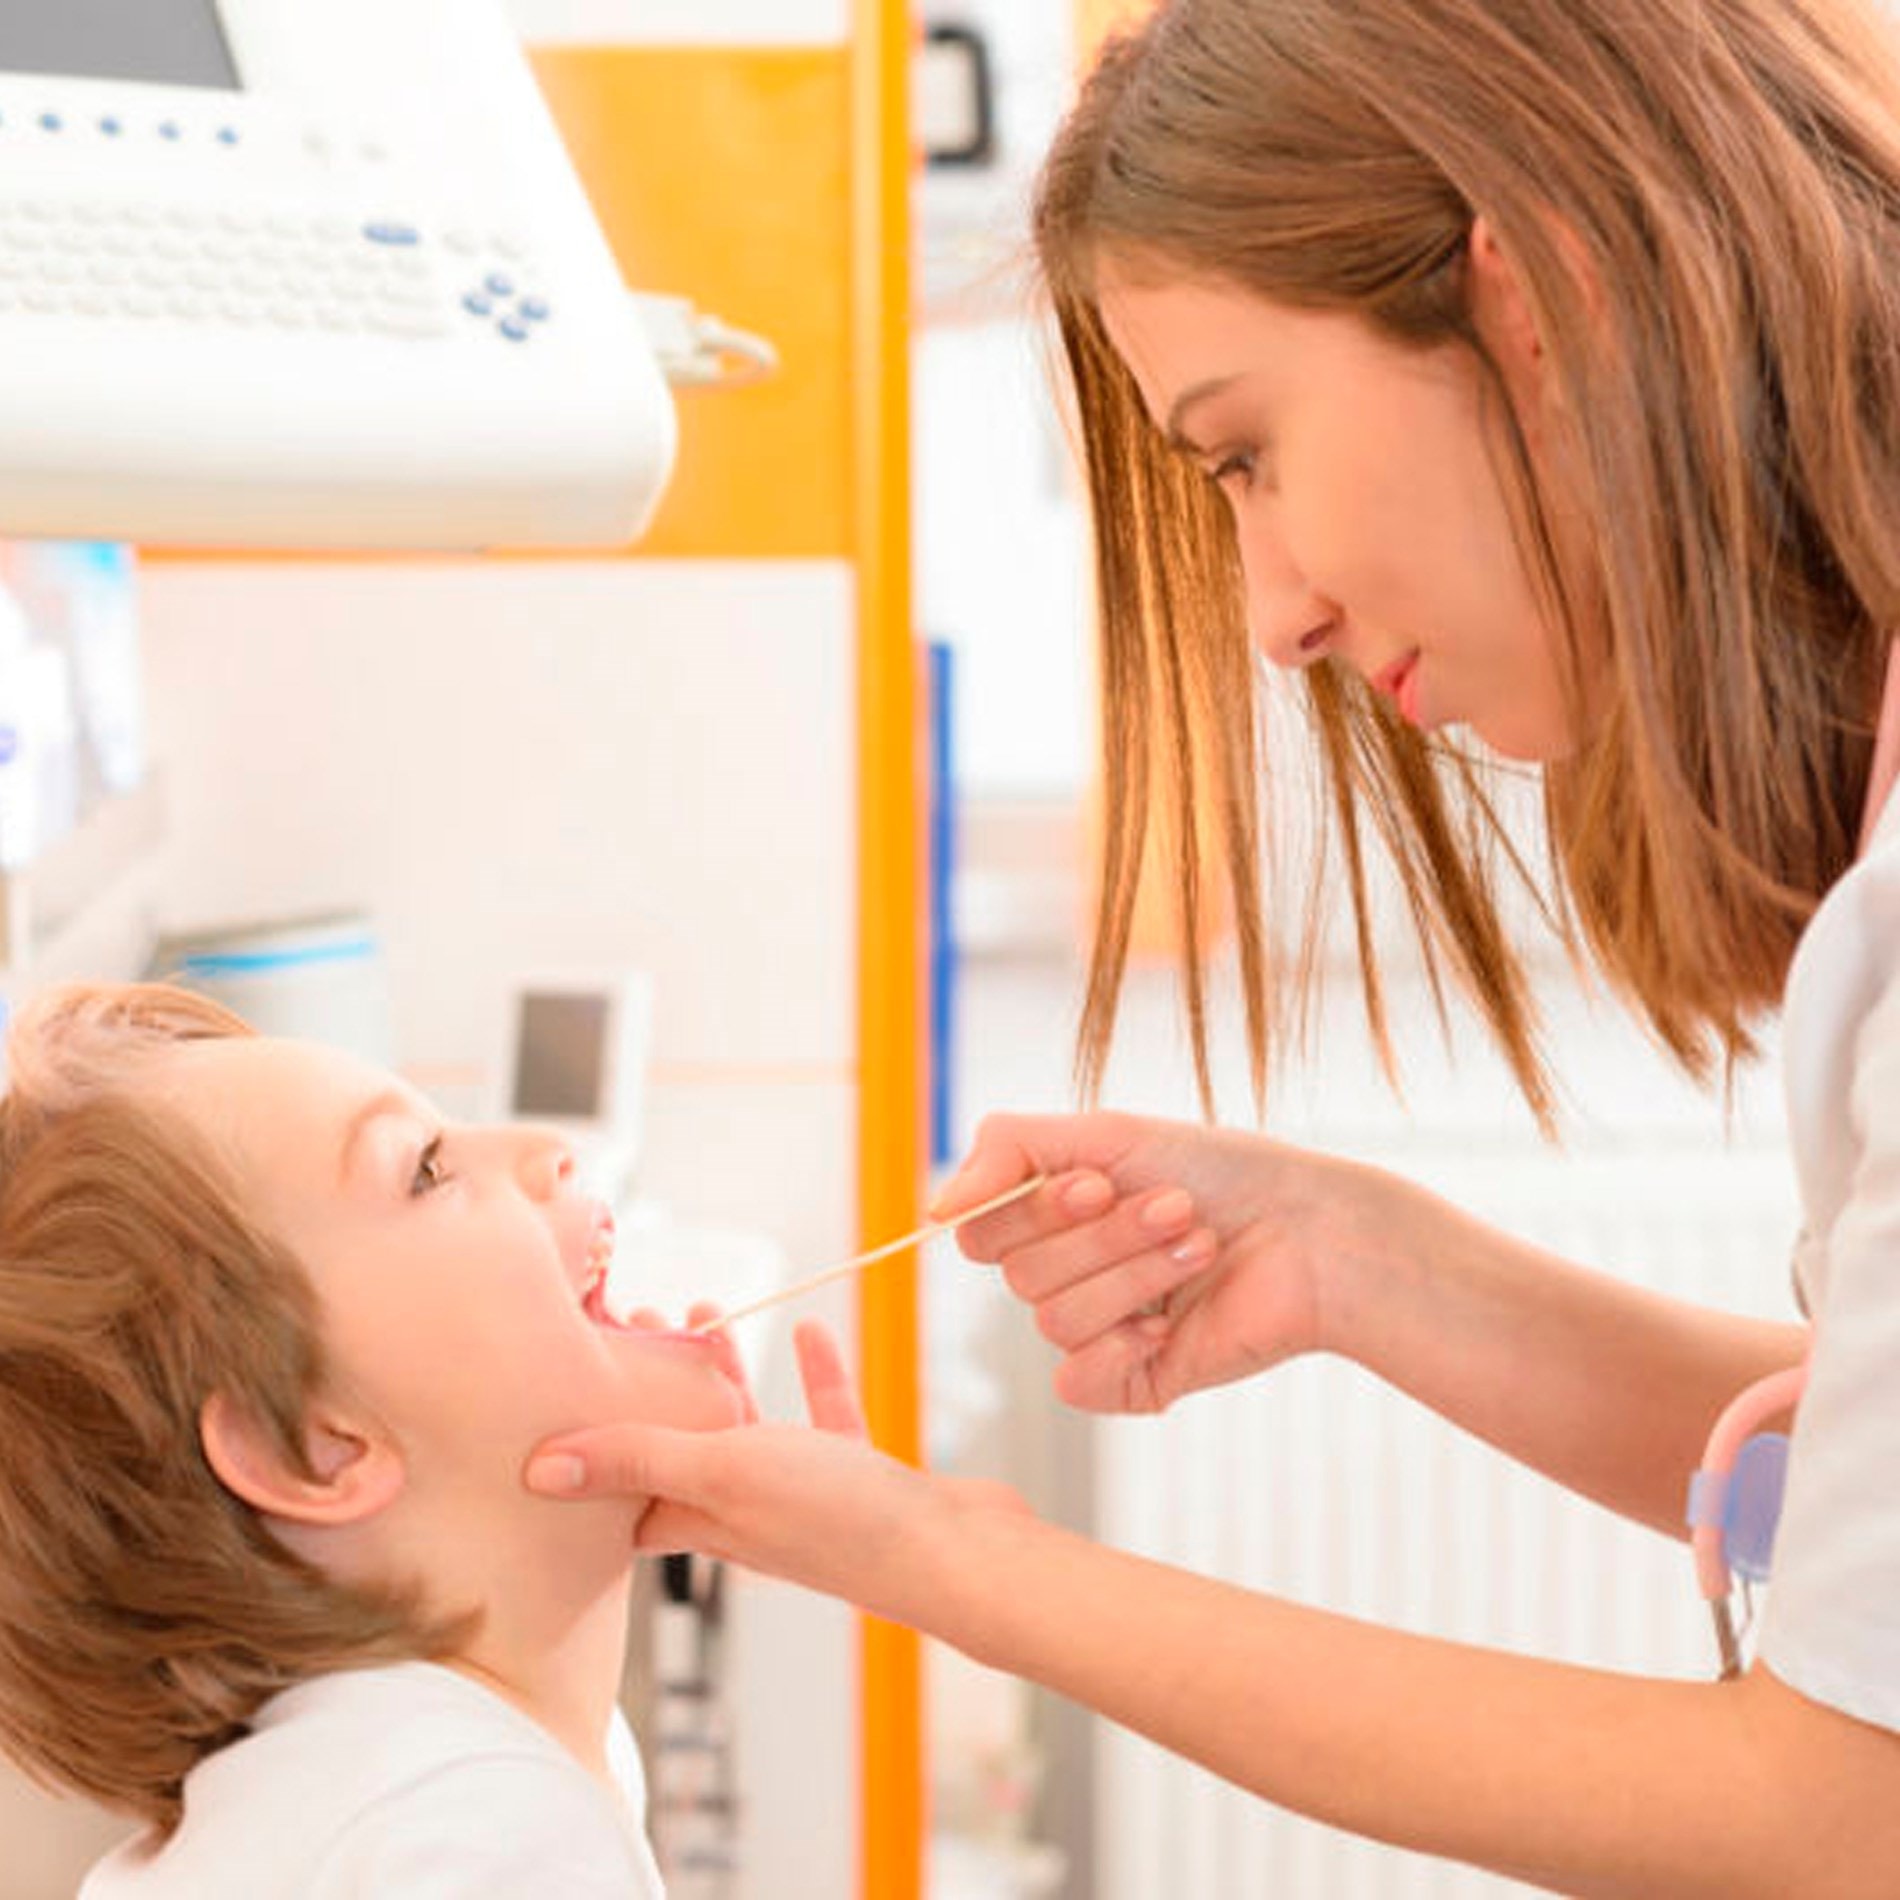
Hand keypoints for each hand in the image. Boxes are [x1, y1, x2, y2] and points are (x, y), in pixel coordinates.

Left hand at [526, 1321, 1011, 1623]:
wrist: (954, 1554)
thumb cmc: (837, 1521)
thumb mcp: (721, 1472)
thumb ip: (636, 1458)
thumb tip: (536, 1470)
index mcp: (702, 1520)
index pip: (625, 1492)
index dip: (594, 1444)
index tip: (572, 1381)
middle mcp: (746, 1513)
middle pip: (681, 1447)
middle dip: (655, 1387)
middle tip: (635, 1324)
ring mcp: (805, 1496)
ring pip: (749, 1428)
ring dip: (724, 1373)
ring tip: (703, 1315)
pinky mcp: (859, 1479)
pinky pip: (824, 1417)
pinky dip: (813, 1374)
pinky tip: (811, 1330)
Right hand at [935, 1109, 1400, 1413]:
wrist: (1314, 1232)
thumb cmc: (1222, 1171)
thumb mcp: (1106, 1134)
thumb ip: (1007, 1151)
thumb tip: (933, 1209)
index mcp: (1051, 1218)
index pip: (981, 1231)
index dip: (1036, 1211)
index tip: (1100, 1183)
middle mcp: (1066, 1273)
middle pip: (1020, 1275)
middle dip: (1105, 1237)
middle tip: (1178, 1207)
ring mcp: (1098, 1330)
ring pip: (1054, 1321)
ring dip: (1136, 1275)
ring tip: (1201, 1245)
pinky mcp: (1133, 1381)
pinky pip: (1077, 1380)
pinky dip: (1120, 1348)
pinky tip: (1171, 1325)